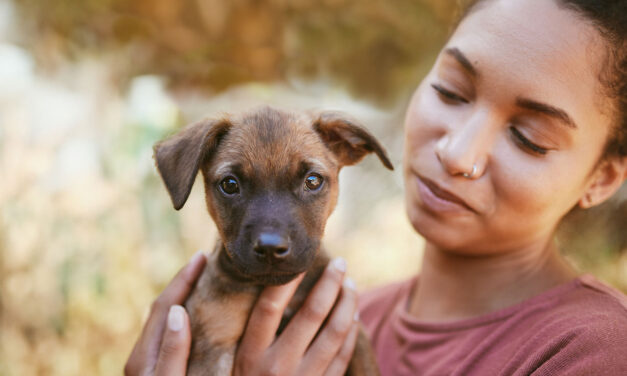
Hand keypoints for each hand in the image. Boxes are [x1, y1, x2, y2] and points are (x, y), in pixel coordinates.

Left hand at [124, 251, 206, 375]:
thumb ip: (172, 350)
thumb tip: (178, 310)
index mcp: (142, 356)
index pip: (164, 306)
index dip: (184, 279)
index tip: (202, 256)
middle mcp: (142, 356)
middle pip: (163, 308)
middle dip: (184, 282)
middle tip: (206, 261)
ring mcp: (148, 363)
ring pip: (167, 320)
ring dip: (185, 297)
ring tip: (204, 280)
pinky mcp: (156, 370)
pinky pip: (171, 333)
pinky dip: (186, 315)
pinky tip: (198, 315)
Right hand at [233, 258, 359, 375]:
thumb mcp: (231, 368)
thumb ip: (243, 337)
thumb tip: (261, 294)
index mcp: (249, 356)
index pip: (270, 305)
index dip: (287, 279)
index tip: (300, 259)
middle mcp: (276, 367)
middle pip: (311, 314)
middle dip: (329, 283)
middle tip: (339, 263)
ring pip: (334, 332)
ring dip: (347, 304)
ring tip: (350, 285)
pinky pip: (342, 357)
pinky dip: (351, 333)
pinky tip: (352, 317)